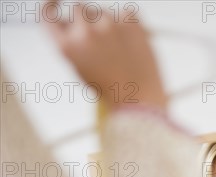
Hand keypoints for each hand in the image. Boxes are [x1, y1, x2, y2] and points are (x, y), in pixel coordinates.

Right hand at [43, 1, 167, 110]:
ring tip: (118, 51)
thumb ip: (71, 44)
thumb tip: (69, 23)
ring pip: (102, 11)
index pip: (49, 14)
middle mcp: (84, 32)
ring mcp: (107, 23)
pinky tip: (130, 46)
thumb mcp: (80, 71)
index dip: (52, 5)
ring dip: (107, 24)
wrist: (139, 100)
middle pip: (78, 9)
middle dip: (86, 21)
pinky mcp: (129, 19)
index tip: (56, 2)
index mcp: (67, 47)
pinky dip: (127, 25)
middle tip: (100, 44)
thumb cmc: (112, 91)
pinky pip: (125, 13)